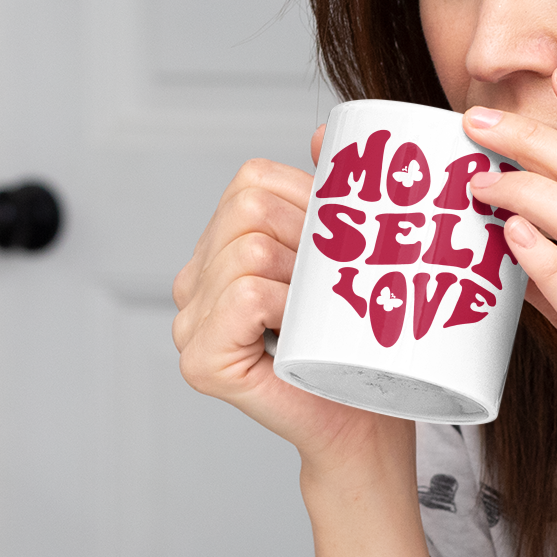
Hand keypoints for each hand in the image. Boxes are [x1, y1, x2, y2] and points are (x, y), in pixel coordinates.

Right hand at [172, 126, 411, 470]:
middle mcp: (193, 283)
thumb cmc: (360, 347)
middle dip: (307, 242)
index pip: (253, 182)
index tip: (339, 248)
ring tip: (317, 316)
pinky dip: (284, 307)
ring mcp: (189, 323)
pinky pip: (245, 295)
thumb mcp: (347, 257)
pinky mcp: (201, 360)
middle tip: (333, 288)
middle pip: (249, 211)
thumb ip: (331, 194)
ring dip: (302, 280)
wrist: (367, 424)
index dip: (308, 203)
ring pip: (250, 250)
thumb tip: (327, 132)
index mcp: (219, 250)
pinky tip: (299, 333)